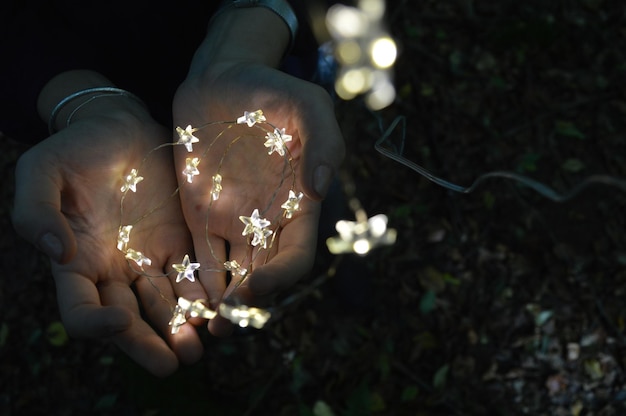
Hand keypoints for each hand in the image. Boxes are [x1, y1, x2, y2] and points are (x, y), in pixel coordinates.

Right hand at [12, 107, 206, 376]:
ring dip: (181, 328)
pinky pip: (191, 276)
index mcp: (75, 263)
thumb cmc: (73, 149)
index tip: (119, 321)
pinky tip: (218, 308)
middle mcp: (112, 271)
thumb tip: (58, 252)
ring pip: (164, 305)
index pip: (79, 310)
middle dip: (149, 343)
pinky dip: (203, 295)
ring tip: (199, 347)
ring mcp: (147, 259)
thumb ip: (37, 211)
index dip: (95, 325)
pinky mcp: (177, 243)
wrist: (118, 127)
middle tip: (171, 364)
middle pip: (128, 320)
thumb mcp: (41, 172)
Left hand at [173, 61, 344, 335]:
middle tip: (222, 326)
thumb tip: (319, 187)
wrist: (222, 79)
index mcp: (298, 205)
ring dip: (219, 305)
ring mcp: (233, 220)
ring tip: (199, 328)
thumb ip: (324, 141)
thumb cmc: (271, 90)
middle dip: (246, 306)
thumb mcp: (308, 104)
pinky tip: (180, 302)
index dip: (281, 279)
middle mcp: (267, 221)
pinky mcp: (201, 214)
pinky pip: (199, 256)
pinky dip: (193, 282)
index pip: (296, 257)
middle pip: (263, 277)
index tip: (254, 289)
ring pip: (231, 275)